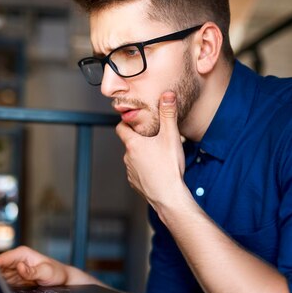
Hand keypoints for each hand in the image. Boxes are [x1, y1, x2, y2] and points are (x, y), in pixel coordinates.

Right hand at [0, 246, 70, 286]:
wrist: (62, 280)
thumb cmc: (57, 273)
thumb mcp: (46, 272)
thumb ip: (32, 271)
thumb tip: (19, 267)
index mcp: (22, 253)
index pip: (1, 259)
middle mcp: (16, 260)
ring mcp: (15, 270)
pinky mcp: (15, 279)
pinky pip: (4, 282)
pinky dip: (2, 287)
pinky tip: (2, 292)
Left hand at [115, 91, 186, 207]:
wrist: (169, 197)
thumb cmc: (169, 167)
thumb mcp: (171, 137)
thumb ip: (168, 114)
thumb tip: (167, 95)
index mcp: (133, 144)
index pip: (121, 128)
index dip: (127, 123)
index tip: (136, 121)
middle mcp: (127, 157)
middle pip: (129, 143)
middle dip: (139, 139)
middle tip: (154, 138)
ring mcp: (130, 172)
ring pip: (133, 158)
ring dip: (142, 155)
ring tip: (159, 156)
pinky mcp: (135, 183)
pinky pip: (137, 172)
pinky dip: (145, 169)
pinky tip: (157, 170)